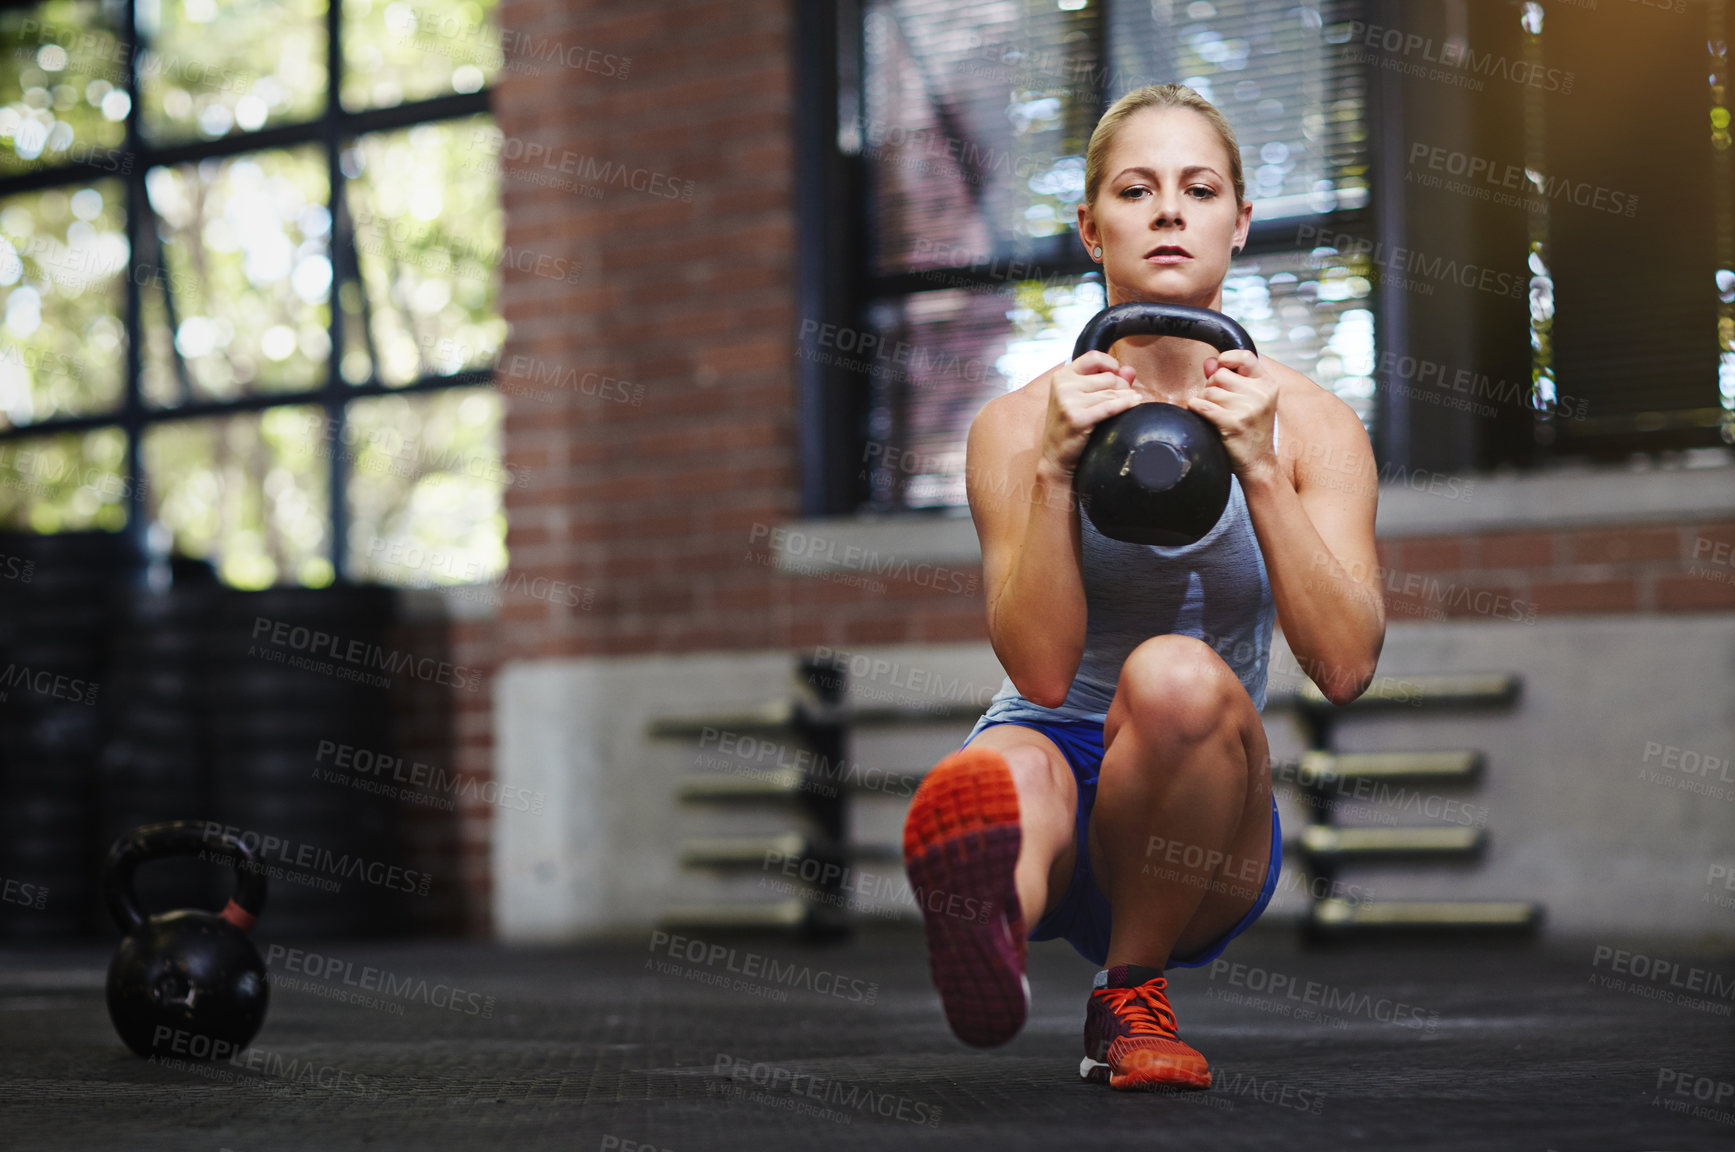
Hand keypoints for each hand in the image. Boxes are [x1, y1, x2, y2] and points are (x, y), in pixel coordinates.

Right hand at [1039, 350, 1142, 478]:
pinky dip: (1125, 404)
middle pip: (1108, 377)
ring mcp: (1068, 402)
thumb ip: (1104, 382)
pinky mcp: (1077, 418)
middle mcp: (1063, 386)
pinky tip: (1134, 403)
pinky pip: (1110, 407)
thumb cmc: (1069, 429)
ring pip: (1112, 393)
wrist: (1056, 459)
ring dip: (1126, 398)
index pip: (1093, 357)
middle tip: (1124, 398)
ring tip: (1131, 403)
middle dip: (1121, 387)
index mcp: (1062, 377)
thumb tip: (1129, 370)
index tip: (1117, 374)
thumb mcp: (1081, 400)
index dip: (1110, 363)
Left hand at [1189, 349, 1280, 483]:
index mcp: (1268, 384)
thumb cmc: (1251, 430)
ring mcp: (1249, 408)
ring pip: (1208, 392)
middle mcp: (1261, 394)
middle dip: (1211, 387)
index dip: (1227, 359)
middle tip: (1218, 404)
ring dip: (1204, 401)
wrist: (1258, 462)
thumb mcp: (1249, 401)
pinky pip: (1202, 406)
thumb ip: (1230, 378)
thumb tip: (1209, 362)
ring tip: (1215, 415)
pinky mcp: (1234, 423)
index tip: (1220, 369)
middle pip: (1219, 375)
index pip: (1245, 356)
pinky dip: (1196, 409)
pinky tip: (1202, 417)